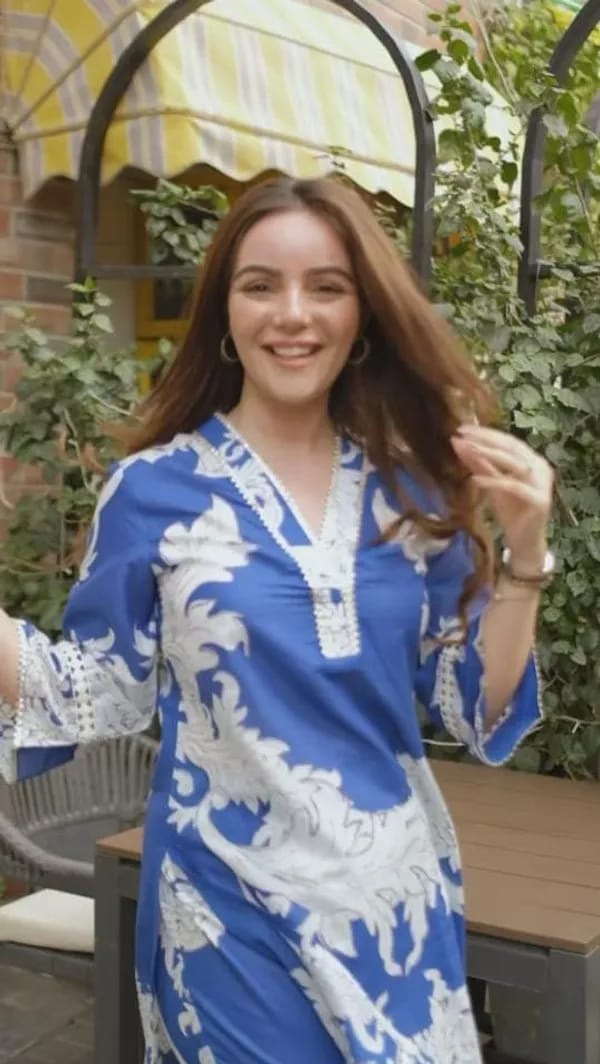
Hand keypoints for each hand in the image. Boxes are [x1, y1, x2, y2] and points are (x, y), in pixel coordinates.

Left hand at [451, 424, 553, 565]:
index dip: (486, 433)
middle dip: (486, 438)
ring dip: (489, 454)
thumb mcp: (491, 484)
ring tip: (468, 448)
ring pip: (515, 463)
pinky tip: (474, 480)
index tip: (462, 428)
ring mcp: (542, 484)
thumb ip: (478, 463)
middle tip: (462, 432)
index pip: (508, 441)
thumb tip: (458, 441)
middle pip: (512, 448)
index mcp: (532, 460)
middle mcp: (541, 468)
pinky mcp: (539, 500)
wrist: (523, 542)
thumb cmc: (511, 512)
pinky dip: (493, 481)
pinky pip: (513, 487)